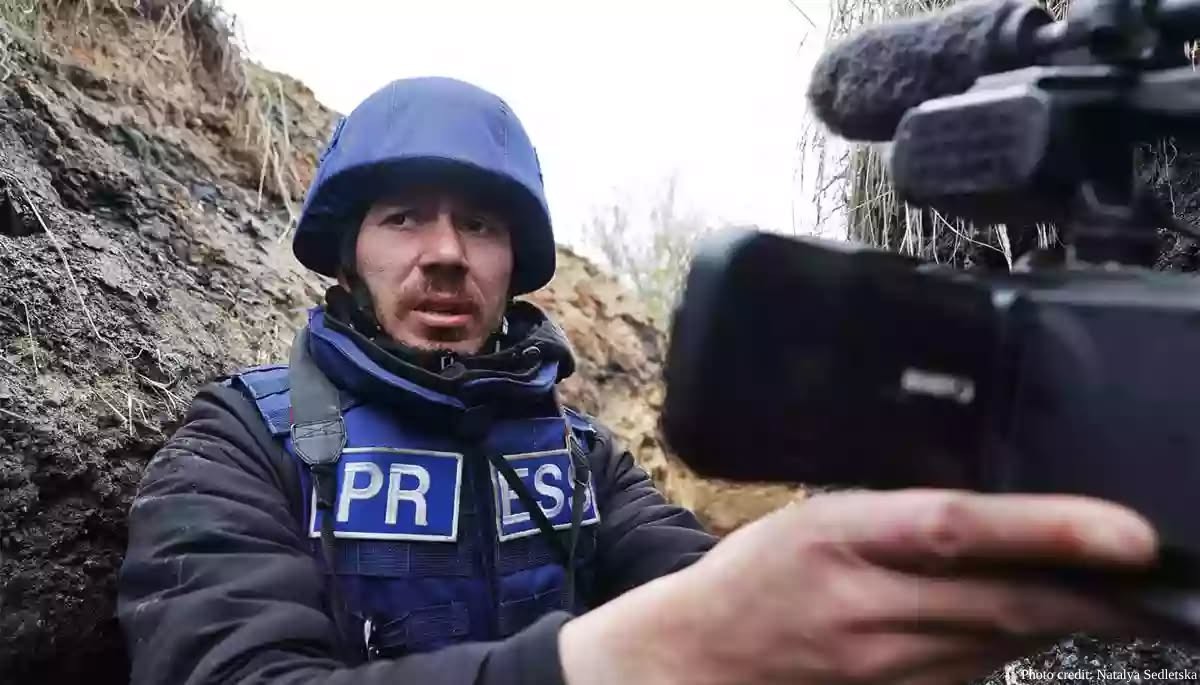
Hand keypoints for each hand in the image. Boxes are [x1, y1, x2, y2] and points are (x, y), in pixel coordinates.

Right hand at [559, 488, 1162, 684]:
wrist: (705, 657)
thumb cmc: (757, 574)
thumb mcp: (814, 515)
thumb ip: (895, 514)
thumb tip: (992, 512)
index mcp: (842, 538)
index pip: (955, 530)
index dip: (1048, 530)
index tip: (1127, 533)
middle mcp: (868, 608)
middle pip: (1005, 602)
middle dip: (1094, 591)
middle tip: (1152, 573)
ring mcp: (886, 666)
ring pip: (1003, 642)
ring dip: (1061, 615)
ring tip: (1102, 587)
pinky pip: (977, 671)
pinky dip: (1011, 644)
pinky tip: (1018, 620)